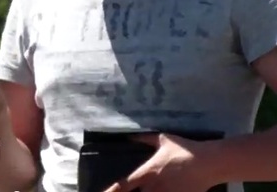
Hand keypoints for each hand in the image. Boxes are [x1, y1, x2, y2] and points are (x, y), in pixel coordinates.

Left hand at [104, 133, 219, 191]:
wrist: (208, 162)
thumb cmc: (185, 149)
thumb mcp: (163, 140)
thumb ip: (144, 139)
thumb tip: (130, 136)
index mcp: (148, 171)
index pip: (125, 184)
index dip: (114, 190)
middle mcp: (154, 185)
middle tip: (133, 188)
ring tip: (153, 189)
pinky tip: (167, 191)